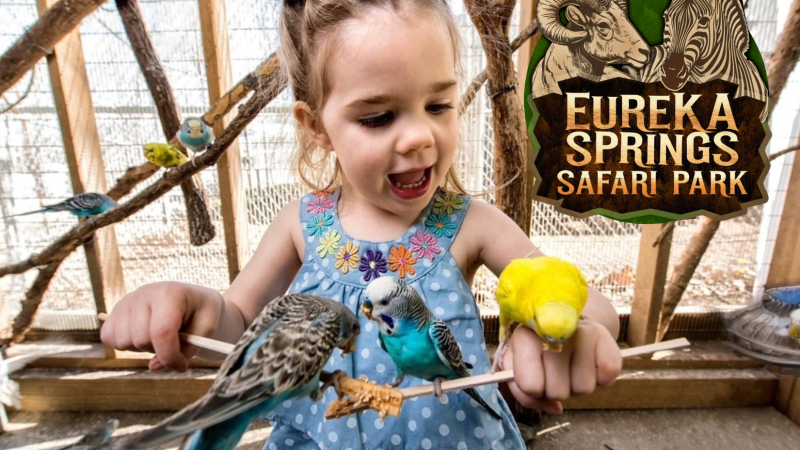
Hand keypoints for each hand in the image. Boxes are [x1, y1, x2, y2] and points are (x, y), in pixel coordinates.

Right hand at [100, 282, 223, 371]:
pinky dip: (125, 345)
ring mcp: (126, 301)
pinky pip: (109, 338)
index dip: (170, 356)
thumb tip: (153, 366)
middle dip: (159, 351)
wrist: (193, 301)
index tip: (182, 366)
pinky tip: (142, 336)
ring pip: (124, 342)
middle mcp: (144, 293)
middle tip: (174, 343)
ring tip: (158, 336)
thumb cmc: (201, 314)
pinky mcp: (115, 311)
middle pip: (141, 340)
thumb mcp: (206, 330)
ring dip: (143, 348)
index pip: (161, 331)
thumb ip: (186, 350)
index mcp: (170, 293)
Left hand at [502, 321, 621, 413]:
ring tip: (572, 364)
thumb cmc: (536, 352)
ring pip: (583, 388)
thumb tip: (555, 408)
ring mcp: (580, 331)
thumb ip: (524, 393)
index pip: (530, 387)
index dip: (534, 391)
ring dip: (577, 384)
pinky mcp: (604, 335)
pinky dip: (601, 378)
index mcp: (524, 338)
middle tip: (556, 371)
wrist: (562, 325)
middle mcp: (553, 331)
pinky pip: (608, 374)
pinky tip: (590, 363)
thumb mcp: (518, 370)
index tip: (535, 377)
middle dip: (556, 389)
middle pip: (557, 392)